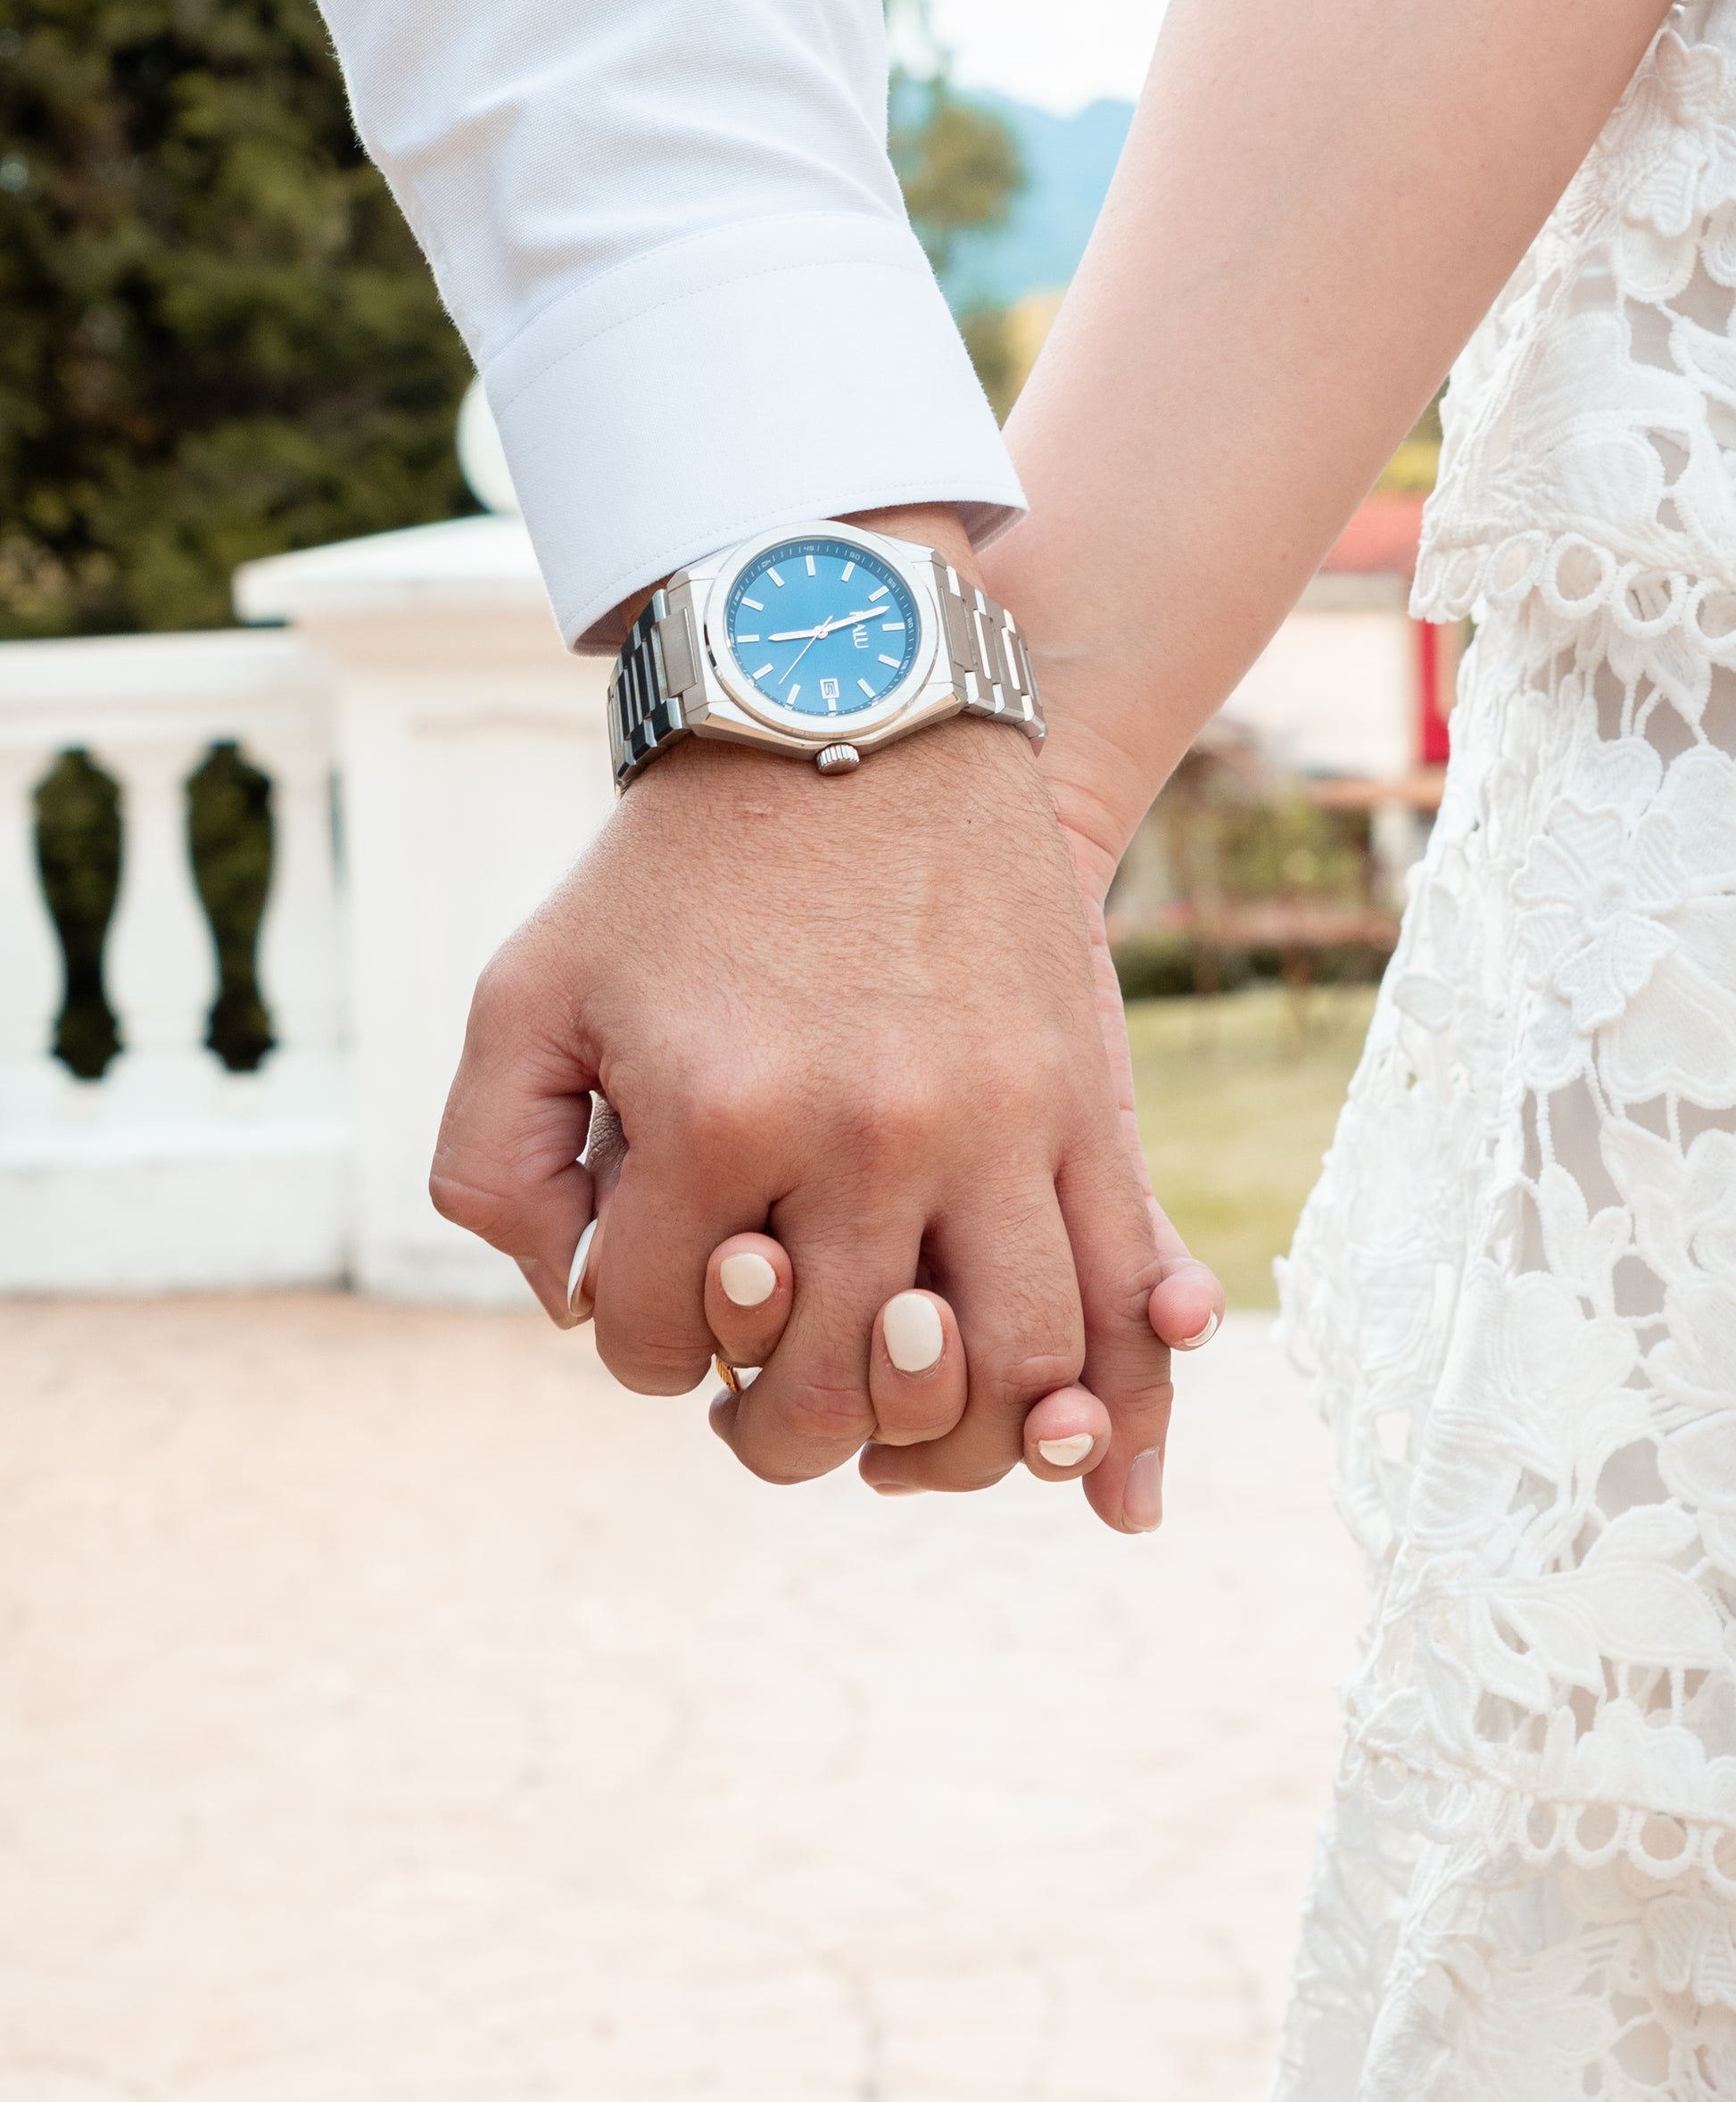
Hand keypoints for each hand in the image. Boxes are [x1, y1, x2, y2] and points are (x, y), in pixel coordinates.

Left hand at [428, 509, 1185, 1530]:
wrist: (859, 712)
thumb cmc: (678, 870)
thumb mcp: (529, 992)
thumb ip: (499, 1170)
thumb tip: (579, 1316)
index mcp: (716, 1117)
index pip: (662, 1345)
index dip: (645, 1344)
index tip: (663, 1287)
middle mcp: (869, 1135)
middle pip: (840, 1395)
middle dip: (783, 1427)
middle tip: (772, 1391)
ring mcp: (996, 1119)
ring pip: (1008, 1375)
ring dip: (953, 1448)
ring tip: (918, 1429)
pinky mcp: (1084, 1097)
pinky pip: (1130, 1282)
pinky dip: (1133, 1404)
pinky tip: (1118, 1492)